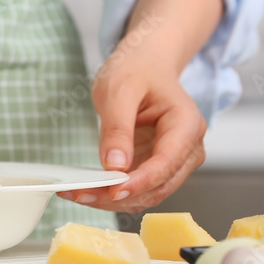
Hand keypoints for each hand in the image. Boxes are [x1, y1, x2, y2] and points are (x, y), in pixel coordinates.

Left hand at [56, 0, 221, 212]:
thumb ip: (117, 128)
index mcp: (186, 124)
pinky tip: (86, 189)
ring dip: (113, 200)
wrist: (144, 63)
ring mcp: (174, 160)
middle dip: (120, 195)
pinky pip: (137, 187)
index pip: (167, 162)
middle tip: (79, 194)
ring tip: (76, 194)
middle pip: (158, 185)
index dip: (140, 181)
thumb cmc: (136, 70)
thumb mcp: (118, 90)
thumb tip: (115, 165)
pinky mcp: (156, 166)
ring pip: (148, 193)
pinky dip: (112, 192)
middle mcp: (188, 147)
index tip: (112, 191)